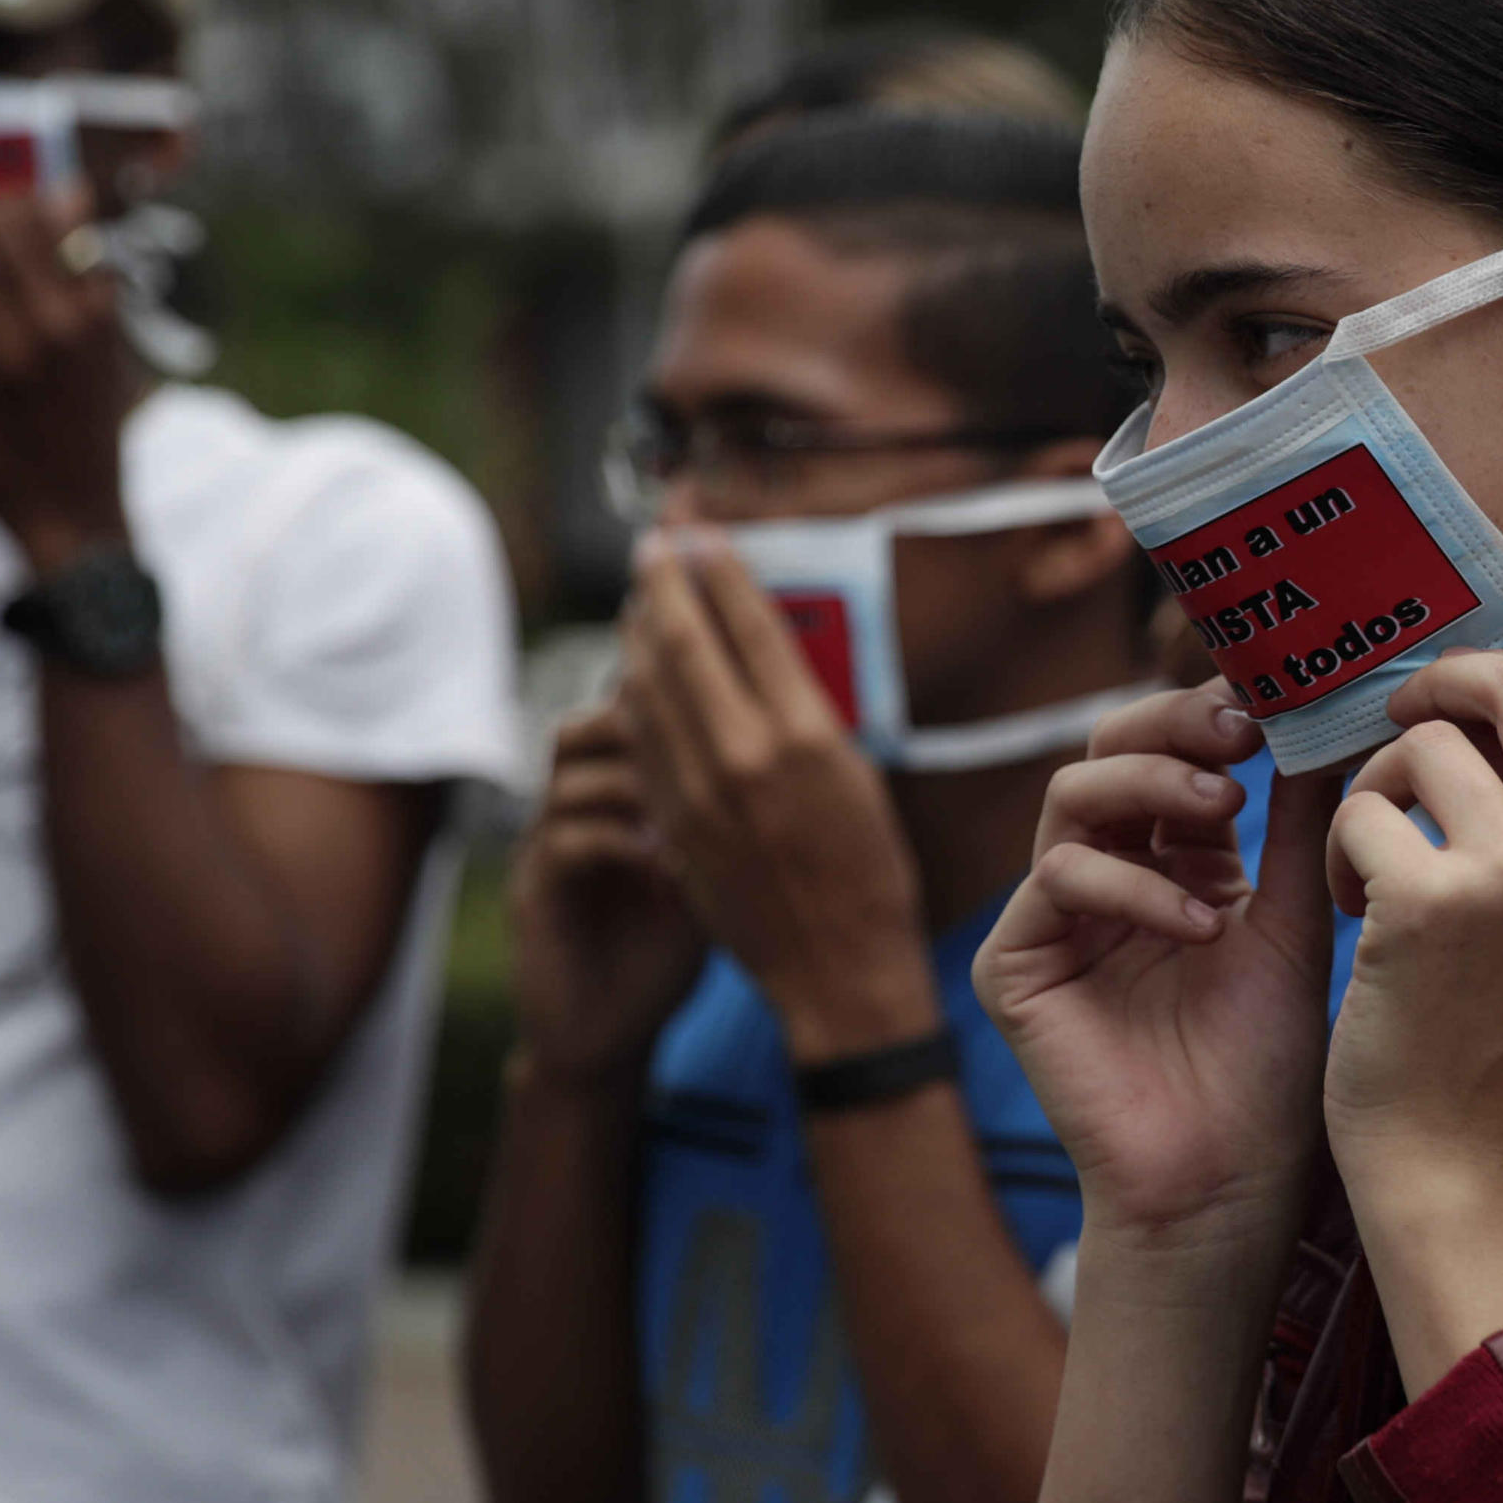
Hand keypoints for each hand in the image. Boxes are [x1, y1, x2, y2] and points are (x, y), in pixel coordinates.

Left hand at [0, 191, 135, 570]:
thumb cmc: (89, 427)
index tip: (2, 208)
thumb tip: (70, 195)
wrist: (73, 513)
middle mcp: (51, 326)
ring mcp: (2, 355)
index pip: (49, 217)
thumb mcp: (107, 349)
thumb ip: (88, 274)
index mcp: (93, 313)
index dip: (18, 201)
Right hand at [508, 693, 711, 1086]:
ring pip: (570, 775)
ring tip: (690, 816)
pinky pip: (566, 842)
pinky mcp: (534, 896)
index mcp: (606, 799)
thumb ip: (726, 823)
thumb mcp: (705, 876)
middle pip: (585, 728)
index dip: (669, 708)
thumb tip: (796, 776)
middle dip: (643, 734)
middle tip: (705, 757)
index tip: (731, 719)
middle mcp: (567, 813)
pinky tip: (670, 868)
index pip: (623, 720)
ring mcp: (543, 850)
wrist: (606, 1035)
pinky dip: (624, 844)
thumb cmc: (663, 954)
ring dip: (636, 786)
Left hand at [616, 531, 938, 1061]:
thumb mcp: (858, 775)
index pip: (749, 626)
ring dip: (640, 634)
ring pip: (648, 690)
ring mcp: (697, 793)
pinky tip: (635, 675)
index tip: (703, 534)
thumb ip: (807, 713)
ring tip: (641, 599)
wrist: (835, 968)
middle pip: (684, 645)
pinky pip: (642, 743)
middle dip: (664, 585)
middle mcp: (744, 757)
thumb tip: (764, 654)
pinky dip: (635, 698)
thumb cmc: (868, 872)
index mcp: (806, 736)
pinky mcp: (670, 825)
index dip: (719, 571)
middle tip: (654, 546)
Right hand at [974, 688, 1339, 1274]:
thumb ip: (1297, 826)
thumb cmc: (1266, 1069)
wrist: (1229, 1182)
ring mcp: (1055, 921)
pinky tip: (1199, 927)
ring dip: (1150, 788)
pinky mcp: (1016, 966)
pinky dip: (1130, 886)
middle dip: (1170, 730)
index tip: (1268, 704)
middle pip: (1105, 753)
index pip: (1169, 754)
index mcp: (1174, 863)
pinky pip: (1055, 881)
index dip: (1208, 717)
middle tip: (1237, 737)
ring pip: (1071, 798)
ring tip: (1224, 813)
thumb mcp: (1293, 924)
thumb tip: (1324, 723)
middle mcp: (1107, 879)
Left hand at [1321, 655, 1502, 1379]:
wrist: (1465, 1164)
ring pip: (1424, 745)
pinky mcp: (1430, 900)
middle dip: (1443, 687)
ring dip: (1380, 791)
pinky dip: (1339, 853)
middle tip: (1396, 722)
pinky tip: (1353, 911)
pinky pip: (1358, 809)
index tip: (1458, 701)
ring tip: (1376, 864)